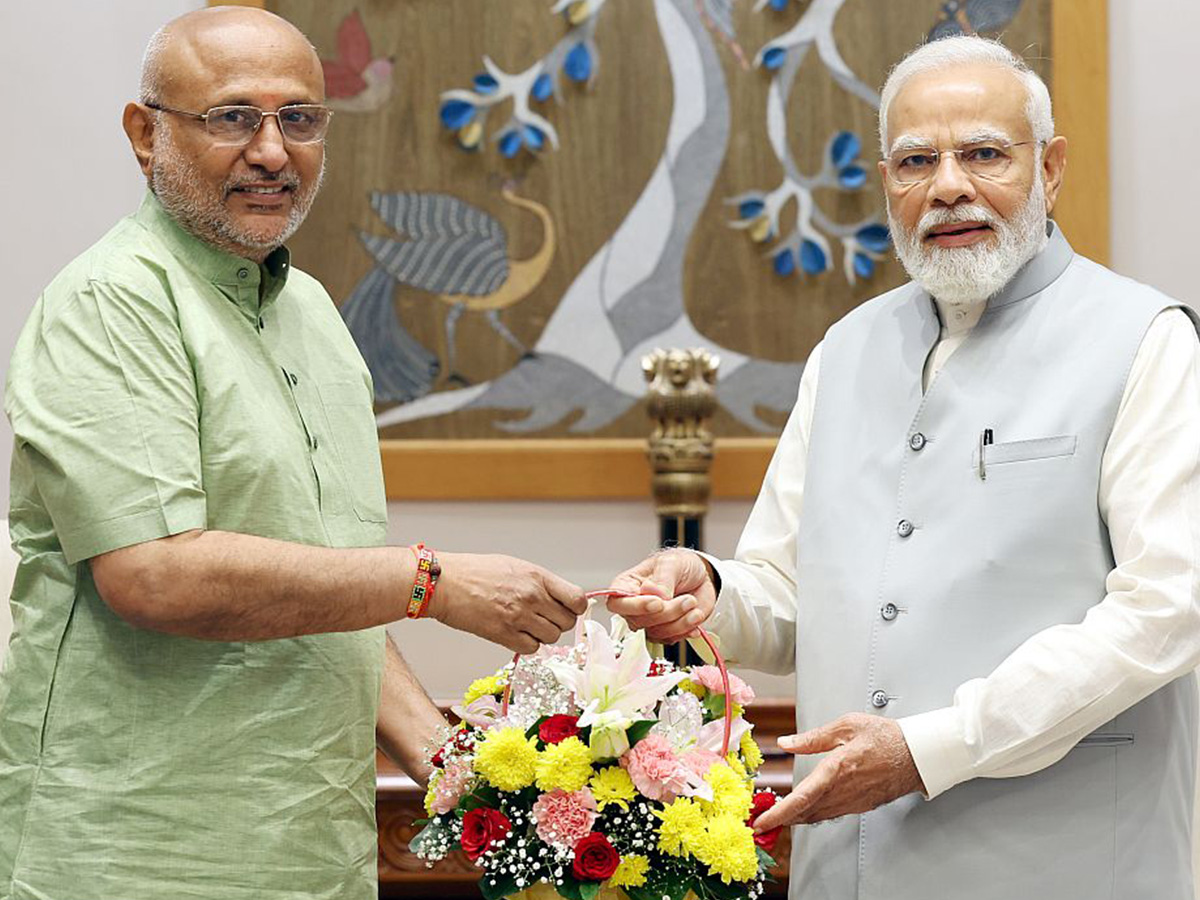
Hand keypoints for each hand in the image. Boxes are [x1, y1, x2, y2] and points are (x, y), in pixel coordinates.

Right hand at [431, 552, 586, 653]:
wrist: (445, 583)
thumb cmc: (475, 572)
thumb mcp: (514, 566)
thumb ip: (539, 582)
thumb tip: (560, 598)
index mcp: (536, 576)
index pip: (576, 599)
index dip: (576, 608)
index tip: (569, 609)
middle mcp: (531, 596)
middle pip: (567, 622)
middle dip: (559, 622)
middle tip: (544, 618)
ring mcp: (518, 617)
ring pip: (552, 637)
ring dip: (543, 634)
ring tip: (527, 625)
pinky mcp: (503, 634)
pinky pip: (532, 648)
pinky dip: (527, 644)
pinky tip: (516, 633)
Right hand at [605, 549, 716, 642]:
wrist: (702, 576)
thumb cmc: (681, 565)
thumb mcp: (672, 563)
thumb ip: (662, 578)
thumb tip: (653, 593)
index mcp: (627, 585)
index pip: (618, 603)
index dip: (635, 607)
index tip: (657, 603)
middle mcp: (635, 606)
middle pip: (639, 621)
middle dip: (667, 613)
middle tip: (688, 599)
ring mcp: (650, 620)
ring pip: (656, 633)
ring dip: (680, 622)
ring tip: (693, 603)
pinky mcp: (665, 631)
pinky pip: (671, 639)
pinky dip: (686, 629)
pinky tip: (695, 616)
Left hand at [752, 714, 924, 830]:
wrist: (918, 754)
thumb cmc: (886, 737)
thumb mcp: (847, 725)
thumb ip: (813, 737)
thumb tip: (786, 742)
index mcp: (837, 769)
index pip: (802, 797)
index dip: (779, 813)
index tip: (762, 821)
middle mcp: (844, 790)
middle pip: (806, 812)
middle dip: (781, 819)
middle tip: (761, 820)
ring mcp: (854, 801)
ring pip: (818, 815)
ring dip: (796, 818)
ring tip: (778, 816)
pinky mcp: (861, 805)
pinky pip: (832, 813)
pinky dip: (814, 814)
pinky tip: (806, 810)